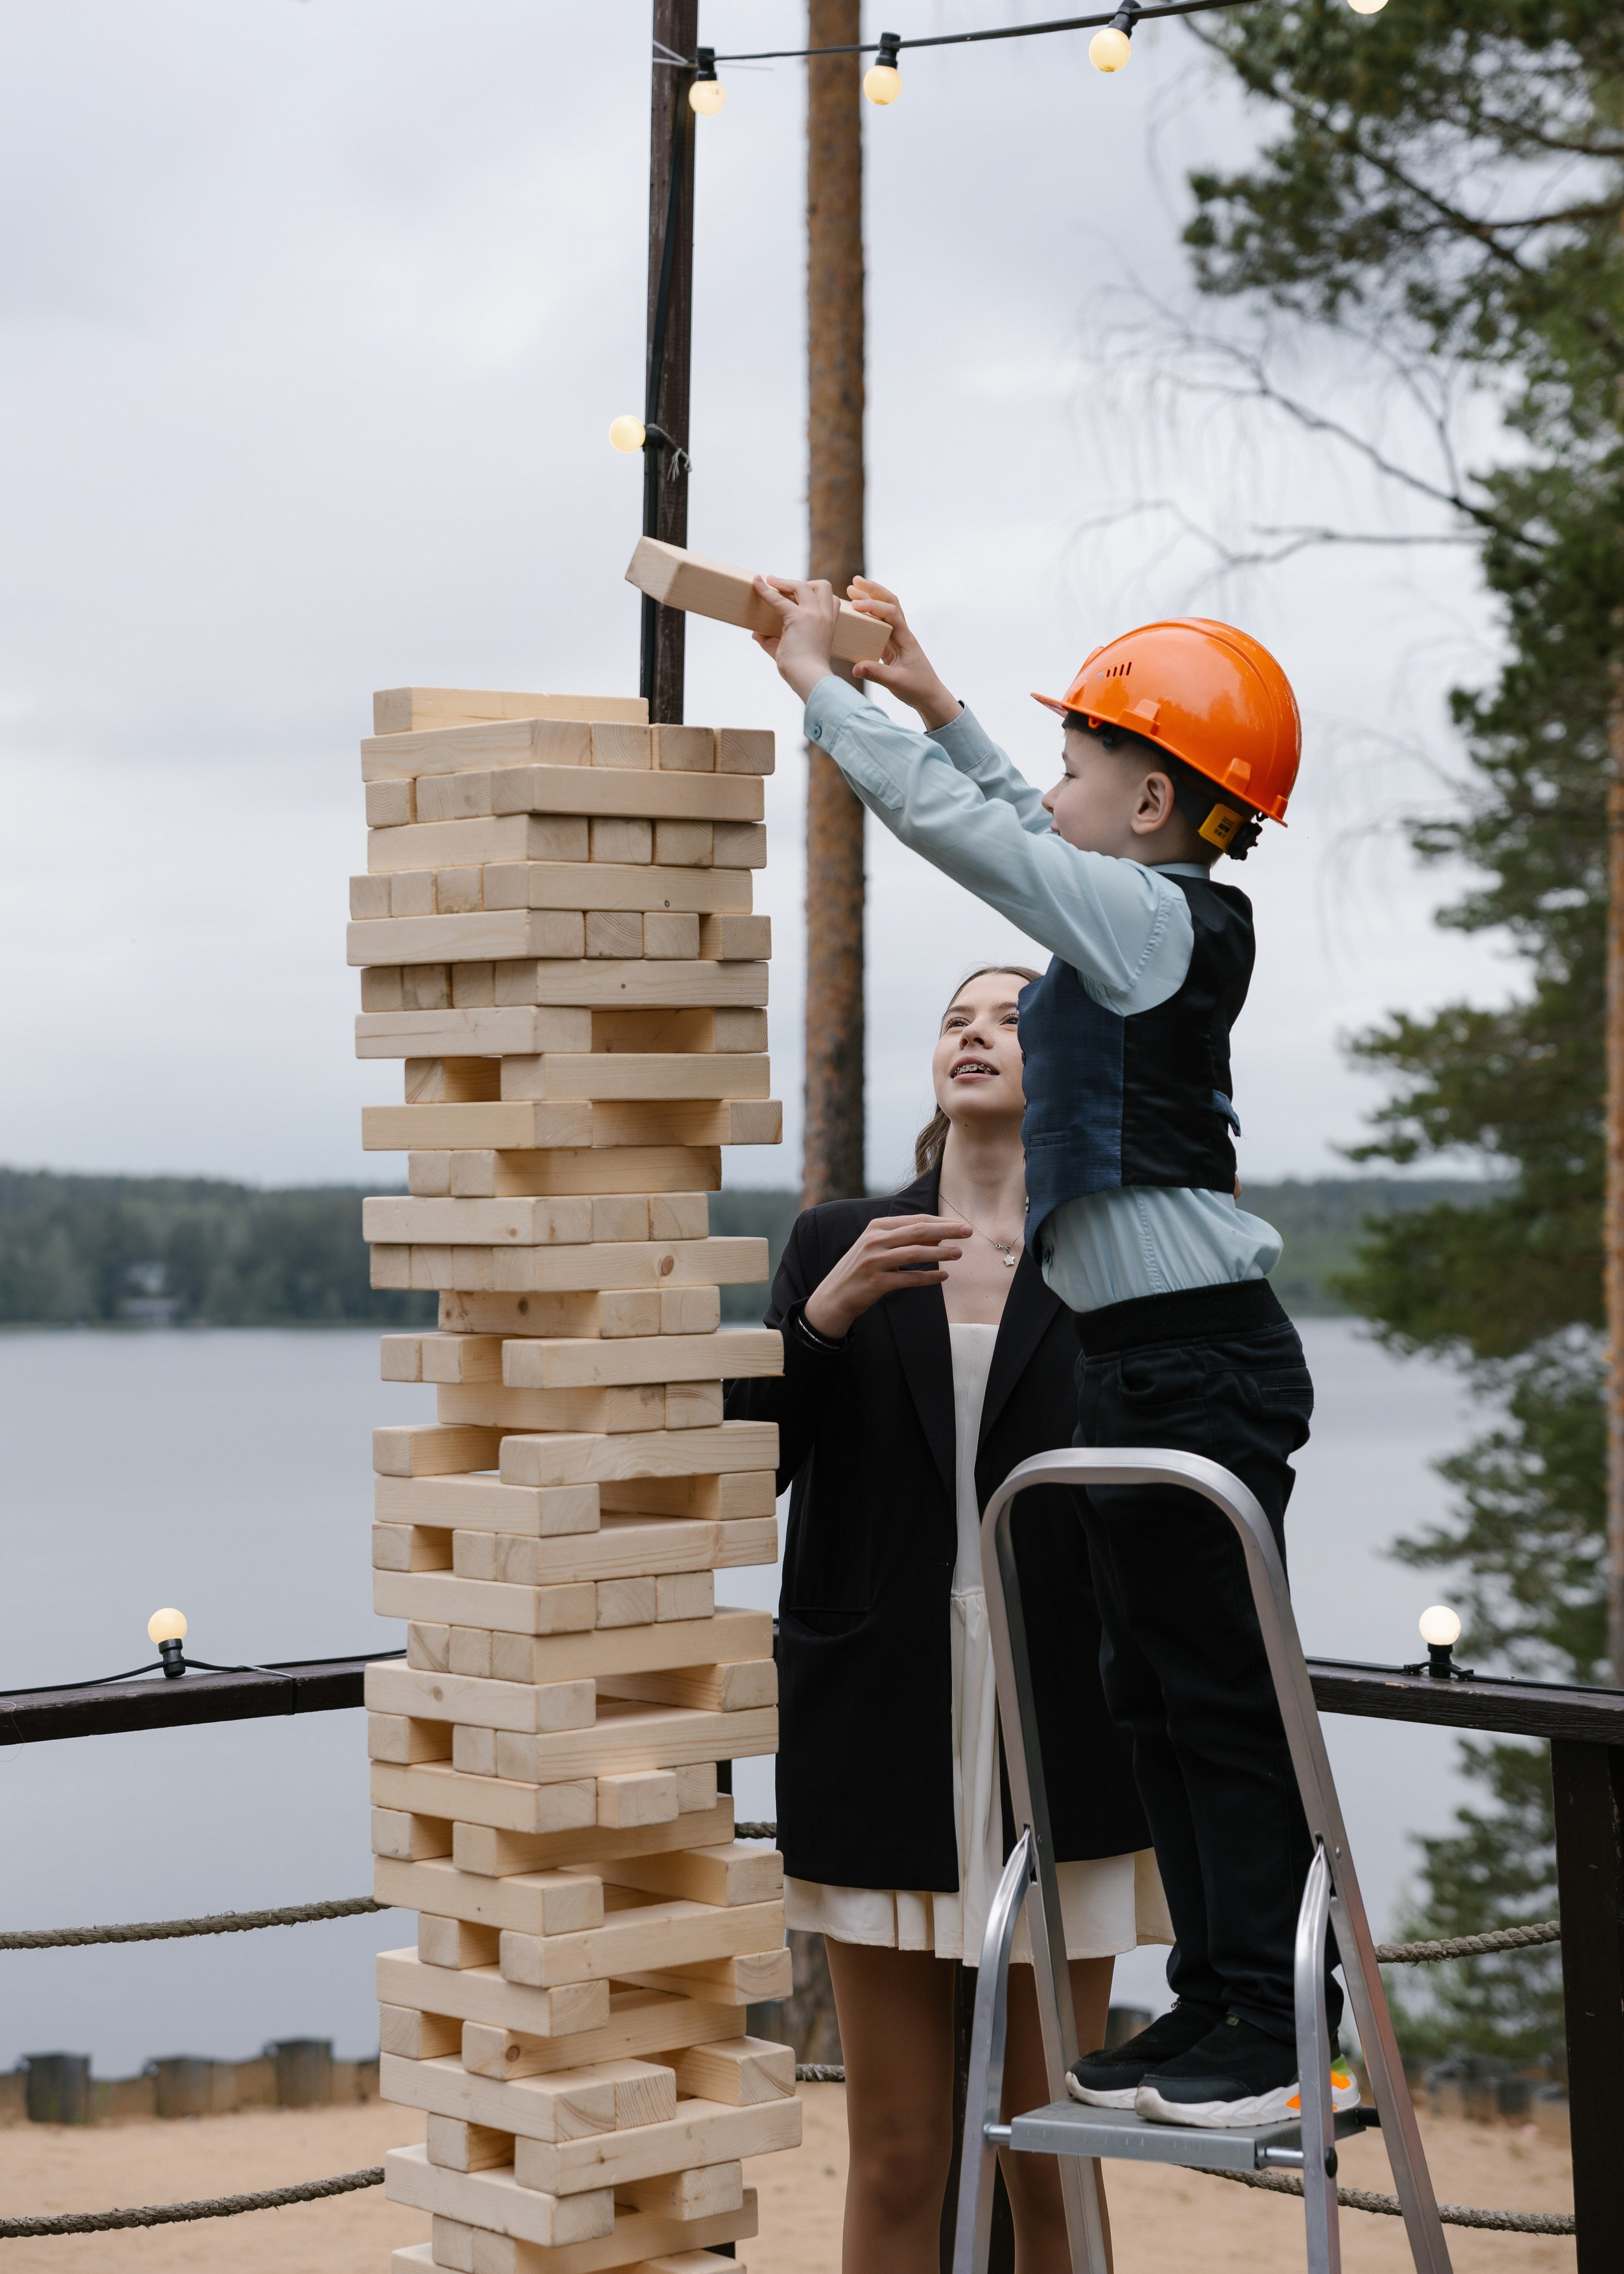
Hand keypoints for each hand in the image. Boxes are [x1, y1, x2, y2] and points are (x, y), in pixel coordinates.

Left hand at [751, 575, 839, 700]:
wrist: (809, 679)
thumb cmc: (802, 671)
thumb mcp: (788, 651)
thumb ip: (772, 641)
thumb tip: (756, 633)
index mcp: (828, 625)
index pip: (831, 600)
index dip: (816, 594)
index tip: (796, 595)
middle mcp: (824, 617)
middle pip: (823, 586)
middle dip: (804, 583)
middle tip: (782, 587)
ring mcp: (813, 615)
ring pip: (803, 585)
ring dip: (786, 582)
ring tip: (770, 582)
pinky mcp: (798, 618)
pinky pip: (779, 599)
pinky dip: (766, 591)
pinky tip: (756, 583)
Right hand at [802, 1214, 969, 1340]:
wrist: (834, 1295)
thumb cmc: (861, 1269)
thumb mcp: (879, 1248)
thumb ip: (905, 1238)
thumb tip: (940, 1234)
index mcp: (876, 1227)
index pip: (915, 1220)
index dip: (941, 1221)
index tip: (961, 1224)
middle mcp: (874, 1240)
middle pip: (918, 1231)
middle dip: (946, 1231)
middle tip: (968, 1232)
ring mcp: (874, 1261)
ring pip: (915, 1253)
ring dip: (940, 1252)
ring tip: (959, 1254)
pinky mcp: (876, 1282)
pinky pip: (908, 1278)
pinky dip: (928, 1277)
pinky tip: (943, 1277)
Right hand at [846, 579, 959, 729]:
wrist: (930, 696)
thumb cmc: (917, 688)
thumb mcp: (896, 683)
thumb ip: (876, 674)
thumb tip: (855, 667)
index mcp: (905, 639)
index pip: (891, 614)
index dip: (874, 606)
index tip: (856, 605)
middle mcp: (902, 634)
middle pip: (890, 603)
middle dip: (873, 591)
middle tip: (854, 582)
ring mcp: (896, 639)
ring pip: (884, 611)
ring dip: (870, 599)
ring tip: (852, 590)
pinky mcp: (890, 646)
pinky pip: (879, 625)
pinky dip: (868, 615)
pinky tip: (856, 612)